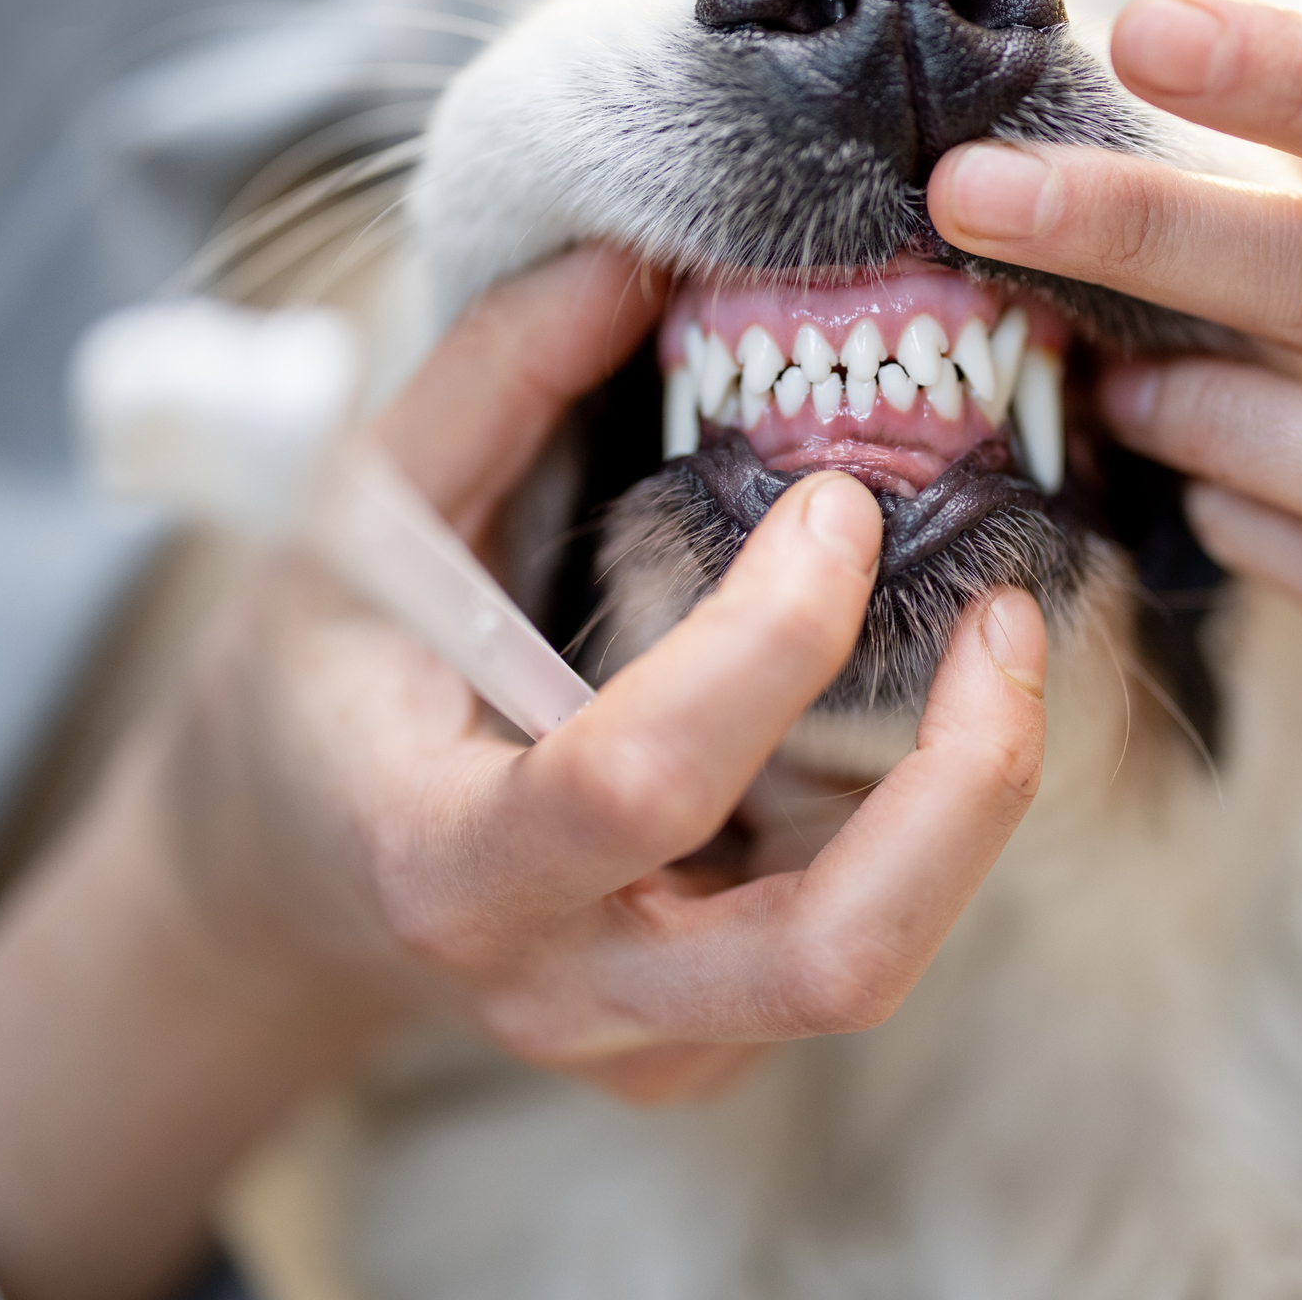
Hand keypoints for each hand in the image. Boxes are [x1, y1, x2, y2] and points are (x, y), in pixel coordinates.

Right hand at [0, 243, 1046, 1299]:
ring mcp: (646, 1041)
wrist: (292, 879)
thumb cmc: (320, 688)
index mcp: (445, 861)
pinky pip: (852, 948)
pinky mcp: (704, 1047)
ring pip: (872, 966)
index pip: (635, 783)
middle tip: (1009, 617)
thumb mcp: (359, 521)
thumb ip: (491, 383)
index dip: (768, 638)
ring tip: (995, 645)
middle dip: (965, 784)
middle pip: (829, 958)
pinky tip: (904, 716)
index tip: (838, 503)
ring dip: (970, 803)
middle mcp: (561, 986)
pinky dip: (916, 828)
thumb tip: (633, 253)